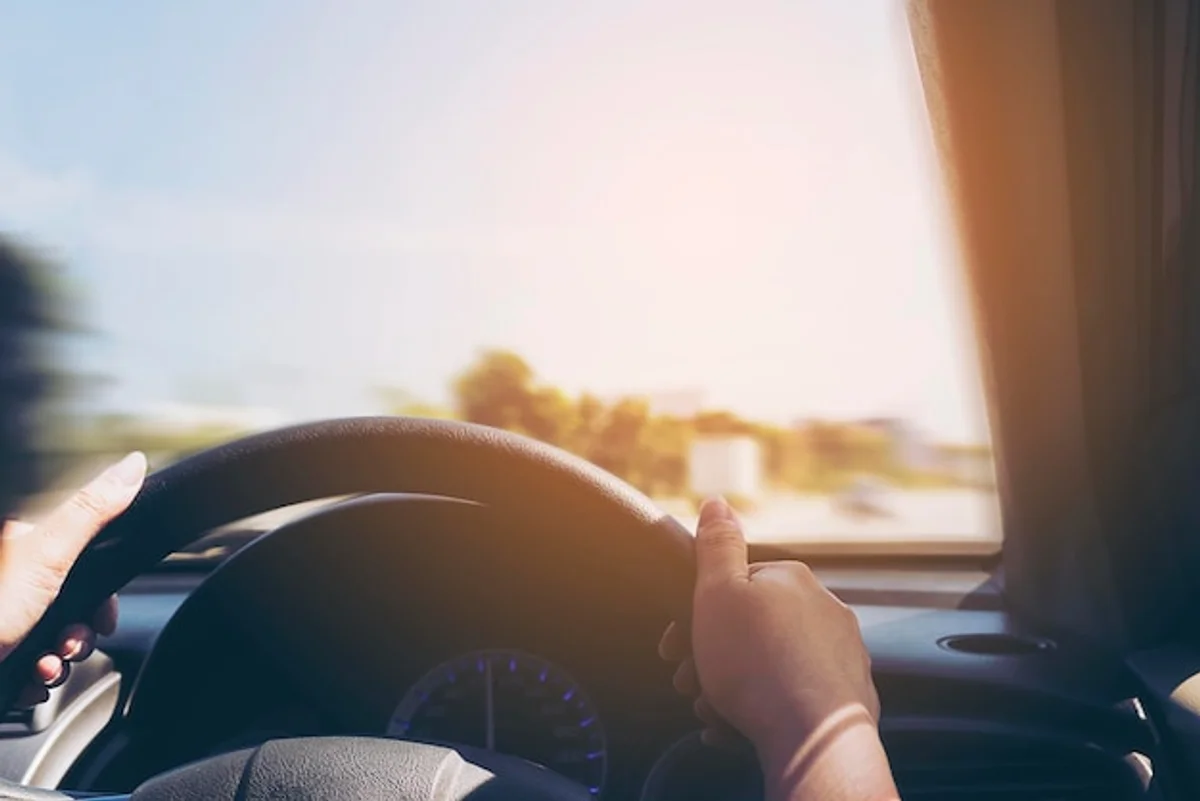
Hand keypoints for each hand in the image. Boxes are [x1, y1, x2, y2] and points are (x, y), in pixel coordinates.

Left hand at [0, 452, 146, 705]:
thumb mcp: (46, 556)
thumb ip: (91, 510)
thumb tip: (133, 464)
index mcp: (22, 544)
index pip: (85, 562)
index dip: (102, 595)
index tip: (102, 616)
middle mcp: (12, 577)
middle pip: (72, 605)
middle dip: (78, 634)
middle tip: (69, 645)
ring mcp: (5, 616)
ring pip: (52, 638)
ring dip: (58, 660)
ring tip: (43, 668)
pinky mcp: (0, 648)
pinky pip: (29, 664)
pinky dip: (35, 678)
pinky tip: (27, 680)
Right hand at [659, 497, 897, 800]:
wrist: (812, 735)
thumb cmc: (756, 663)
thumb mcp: (718, 592)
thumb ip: (717, 545)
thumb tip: (717, 501)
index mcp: (792, 579)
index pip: (735, 586)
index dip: (697, 615)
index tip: (674, 646)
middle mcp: (825, 609)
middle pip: (751, 629)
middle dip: (712, 657)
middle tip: (687, 683)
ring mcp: (842, 654)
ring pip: (770, 667)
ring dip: (731, 688)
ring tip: (710, 711)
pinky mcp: (849, 697)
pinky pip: (794, 698)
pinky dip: (763, 711)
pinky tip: (735, 728)